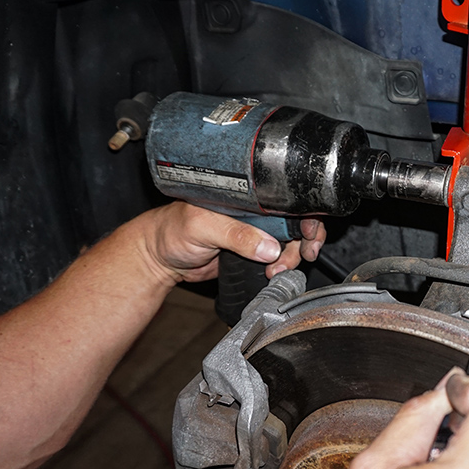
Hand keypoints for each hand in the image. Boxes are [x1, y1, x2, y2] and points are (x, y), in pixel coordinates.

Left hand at [137, 202, 325, 284]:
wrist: (159, 260)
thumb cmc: (171, 231)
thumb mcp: (202, 227)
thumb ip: (235, 235)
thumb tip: (268, 247)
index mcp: (247, 196)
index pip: (286, 199)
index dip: (305, 215)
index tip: (309, 234)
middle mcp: (255, 211)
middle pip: (295, 221)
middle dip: (304, 241)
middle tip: (299, 256)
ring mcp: (255, 232)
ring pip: (289, 243)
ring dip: (292, 258)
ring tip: (276, 269)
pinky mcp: (251, 252)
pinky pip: (276, 258)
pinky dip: (282, 267)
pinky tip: (274, 273)